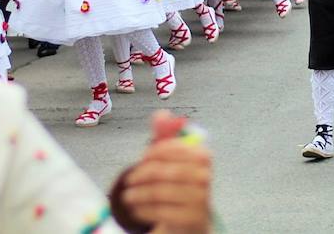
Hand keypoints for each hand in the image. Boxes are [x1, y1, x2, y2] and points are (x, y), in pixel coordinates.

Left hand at [116, 112, 212, 233]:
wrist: (192, 220)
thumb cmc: (180, 185)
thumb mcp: (173, 160)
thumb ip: (166, 136)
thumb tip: (161, 113)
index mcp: (203, 156)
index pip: (174, 148)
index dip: (153, 152)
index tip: (140, 159)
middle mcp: (205, 177)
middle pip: (165, 172)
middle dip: (142, 175)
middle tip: (128, 180)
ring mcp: (200, 200)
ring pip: (160, 193)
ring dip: (138, 194)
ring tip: (128, 196)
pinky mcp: (191, 219)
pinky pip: (160, 212)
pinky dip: (143, 210)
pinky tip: (136, 208)